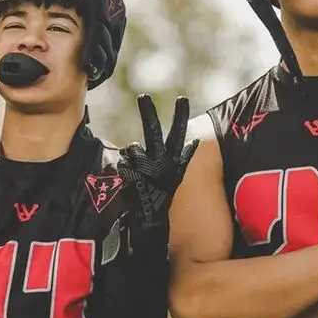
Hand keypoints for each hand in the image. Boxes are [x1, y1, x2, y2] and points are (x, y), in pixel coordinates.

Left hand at [118, 95, 199, 228]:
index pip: (178, 134)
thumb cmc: (162, 195)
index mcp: (173, 160)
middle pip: (153, 132)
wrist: (151, 221)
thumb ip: (182, 157)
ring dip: (131, 155)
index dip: (180, 116)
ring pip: (132, 148)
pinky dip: (125, 169)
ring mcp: (145, 168)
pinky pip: (123, 163)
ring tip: (137, 171)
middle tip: (143, 96)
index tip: (182, 98)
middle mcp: (161, 162)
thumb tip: (194, 141)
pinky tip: (131, 182)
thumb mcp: (175, 175)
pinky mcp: (131, 176)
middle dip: (148, 113)